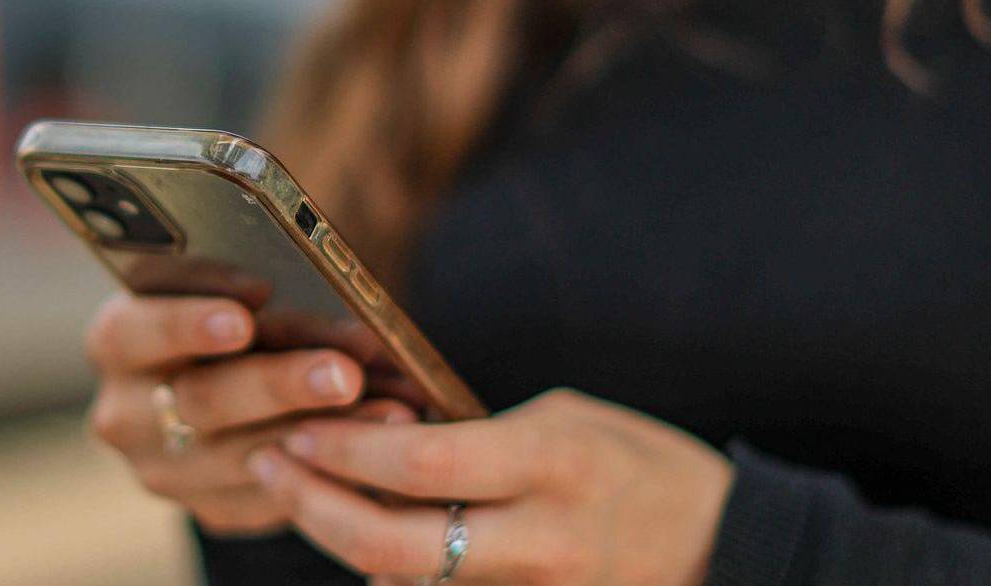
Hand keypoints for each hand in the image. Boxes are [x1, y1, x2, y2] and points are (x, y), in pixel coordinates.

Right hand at [82, 291, 412, 534]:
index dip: (187, 322)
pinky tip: (384, 441)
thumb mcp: (236, 281)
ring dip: (322, 432)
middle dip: (279, 384)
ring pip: (243, 457)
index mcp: (117, 339)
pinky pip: (273, 497)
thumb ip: (259, 278)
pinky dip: (332, 468)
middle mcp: (126, 412)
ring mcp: (167, 469)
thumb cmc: (243, 306)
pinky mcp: (214, 508)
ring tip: (390, 409)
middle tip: (342, 372)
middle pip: (199, 401)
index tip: (247, 310)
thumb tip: (322, 280)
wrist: (240, 373)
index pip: (134, 330)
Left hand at [247, 388, 732, 584]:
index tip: (298, 425)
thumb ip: (479, 437)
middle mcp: (542, 538)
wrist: (721, 547)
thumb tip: (384, 445)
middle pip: (395, 544)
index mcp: (552, 463)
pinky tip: (364, 546)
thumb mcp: (564, 421)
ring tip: (299, 493)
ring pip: (406, 583)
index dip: (348, 449)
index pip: (425, 460)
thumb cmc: (638, 464)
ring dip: (341, 542)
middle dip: (314, 507)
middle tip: (269, 465)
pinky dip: (393, 579)